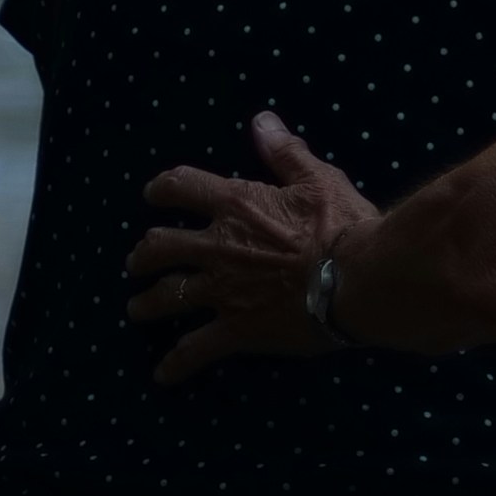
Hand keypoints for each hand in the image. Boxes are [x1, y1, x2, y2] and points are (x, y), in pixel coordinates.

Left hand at [123, 113, 379, 381]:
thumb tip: (261, 121)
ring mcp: (223, 290)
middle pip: (161, 246)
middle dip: (144, 254)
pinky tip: (163, 375)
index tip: (153, 195)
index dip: (162, 189)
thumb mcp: (318, 179)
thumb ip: (284, 152)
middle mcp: (218, 246)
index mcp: (237, 205)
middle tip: (136, 262)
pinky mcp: (237, 330)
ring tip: (137, 309)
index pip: (182, 187)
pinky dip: (176, 363)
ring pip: (168, 296)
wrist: (359, 280)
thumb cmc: (344, 226)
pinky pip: (195, 349)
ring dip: (147, 302)